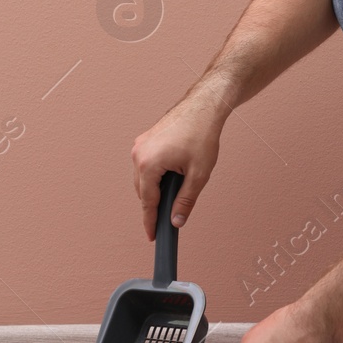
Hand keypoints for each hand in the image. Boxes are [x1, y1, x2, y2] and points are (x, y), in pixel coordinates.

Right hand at [130, 100, 225, 239]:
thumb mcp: (198, 174)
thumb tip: (176, 221)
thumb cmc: (202, 135)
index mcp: (148, 164)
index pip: (148, 202)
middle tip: (167, 222)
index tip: (152, 237)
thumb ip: (185, 201)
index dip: (151, 222)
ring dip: (155, 190)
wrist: (203, 106)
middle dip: (154, 206)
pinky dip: (155, 176)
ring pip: (143, 179)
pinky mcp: (145, 140)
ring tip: (173, 197)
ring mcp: (140, 146)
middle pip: (143, 191)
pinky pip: (145, 165)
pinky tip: (170, 179)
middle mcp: (138, 155)